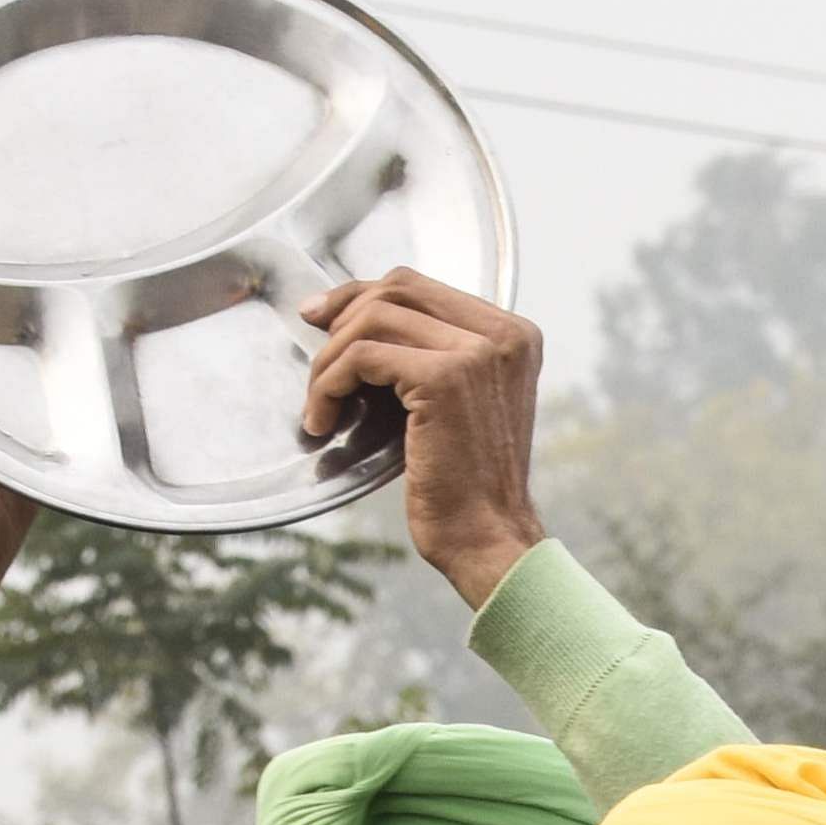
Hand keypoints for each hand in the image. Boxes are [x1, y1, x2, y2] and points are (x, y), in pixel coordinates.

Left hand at [307, 274, 551, 607]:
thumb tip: (355, 315)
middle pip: (395, 290)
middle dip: (341, 315)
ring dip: (329, 361)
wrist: (488, 538)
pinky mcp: (445, 377)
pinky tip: (323, 421)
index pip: (419, 286)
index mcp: (513, 334)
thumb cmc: (466, 483)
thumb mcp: (458, 401)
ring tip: (320, 405)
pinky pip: (361, 357)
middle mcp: (502, 335)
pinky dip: (328, 385)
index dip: (361, 296)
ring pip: (372, 321)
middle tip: (312, 353)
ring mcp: (477, 353)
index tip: (324, 319)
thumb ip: (431, 354)